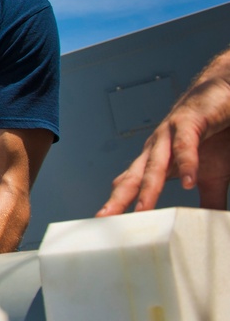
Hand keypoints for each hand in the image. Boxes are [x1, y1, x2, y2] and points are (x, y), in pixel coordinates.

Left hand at [98, 74, 229, 215]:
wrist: (225, 94)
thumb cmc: (214, 136)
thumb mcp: (211, 175)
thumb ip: (207, 200)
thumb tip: (205, 226)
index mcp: (156, 161)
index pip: (130, 185)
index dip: (116, 203)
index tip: (103, 225)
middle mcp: (156, 148)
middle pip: (133, 177)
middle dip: (118, 199)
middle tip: (105, 219)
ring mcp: (168, 134)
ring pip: (155, 165)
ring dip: (148, 187)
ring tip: (142, 210)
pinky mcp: (188, 122)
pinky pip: (185, 145)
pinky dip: (187, 163)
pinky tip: (187, 182)